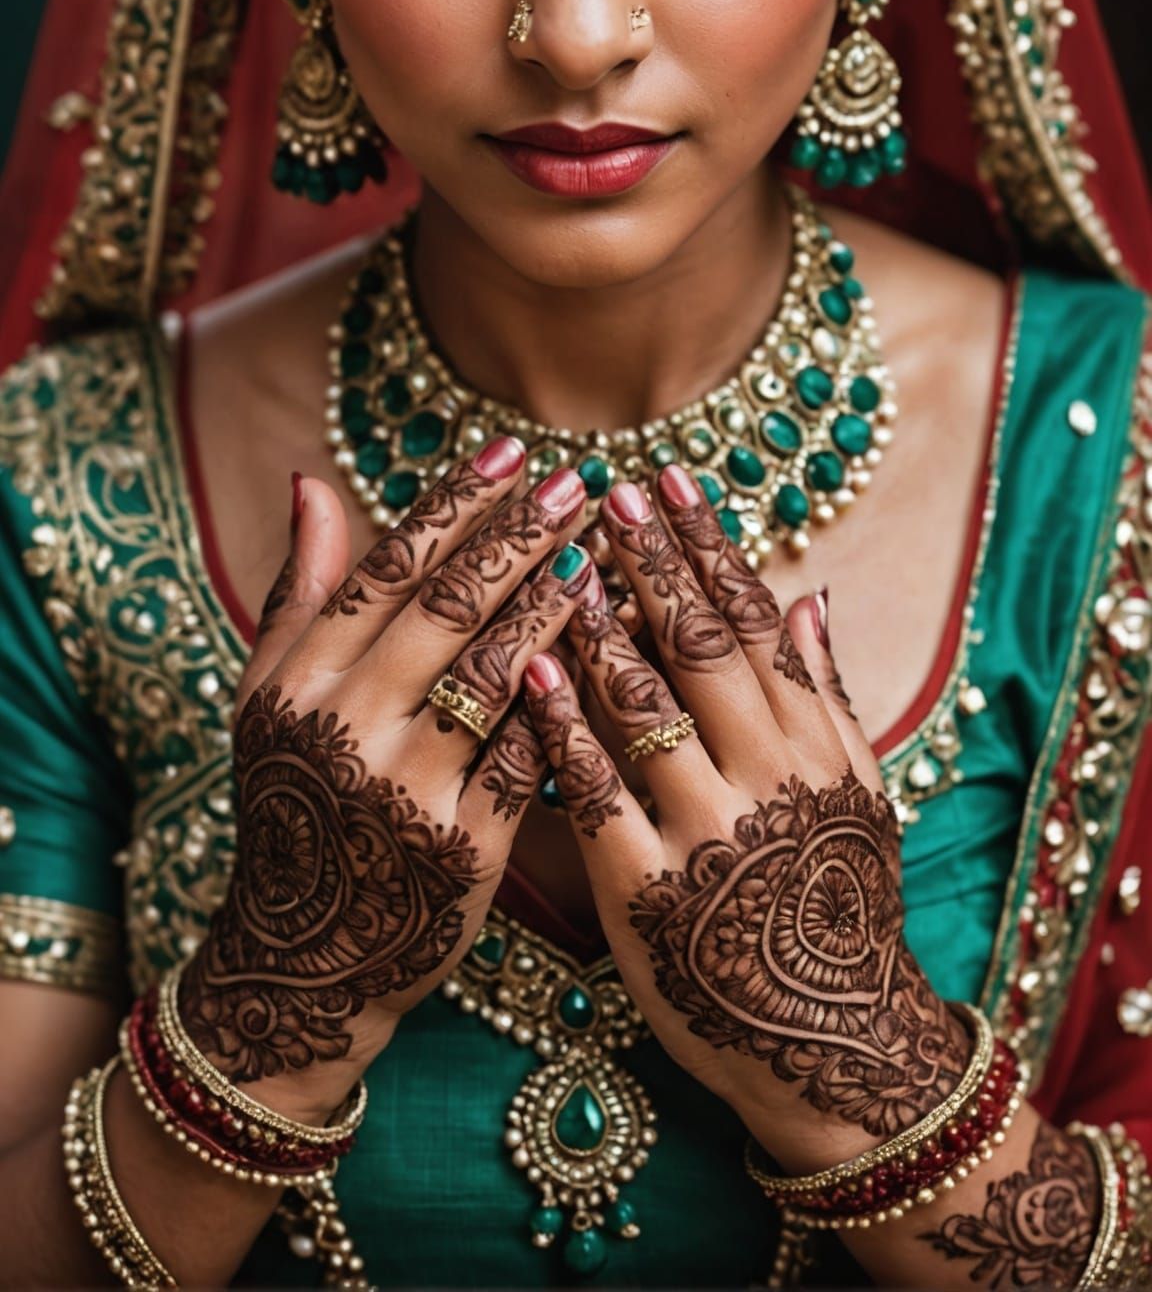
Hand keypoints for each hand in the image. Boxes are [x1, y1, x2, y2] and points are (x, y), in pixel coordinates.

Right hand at [181, 440, 598, 1112]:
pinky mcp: (461, 848)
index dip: (455, 504)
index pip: (385, 568)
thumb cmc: (299, 805)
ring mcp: (404, 790)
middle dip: (518, 538)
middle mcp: (344, 728)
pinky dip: (573, 699)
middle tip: (581, 483)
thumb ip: (302, 593)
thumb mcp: (272, 701)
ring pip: (494, 674)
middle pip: (444, 609)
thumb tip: (314, 481)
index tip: (515, 451)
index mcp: (297, 682)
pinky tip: (616, 653)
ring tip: (605, 553)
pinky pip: (531, 753)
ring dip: (556, 604)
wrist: (303, 962)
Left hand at [521, 468, 968, 1175]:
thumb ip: (826, 691)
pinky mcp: (646, 893)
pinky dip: (563, 726)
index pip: (755, 621)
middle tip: (607, 489)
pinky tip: (529, 669)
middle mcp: (766, 777)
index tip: (669, 481)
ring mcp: (706, 833)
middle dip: (652, 561)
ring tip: (560, 560)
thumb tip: (810, 592)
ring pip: (646, 707)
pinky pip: (596, 793)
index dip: (708, 545)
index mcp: (812, 743)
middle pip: (701, 647)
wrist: (831, 1044)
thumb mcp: (854, 792)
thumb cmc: (834, 905)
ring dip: (600, 625)